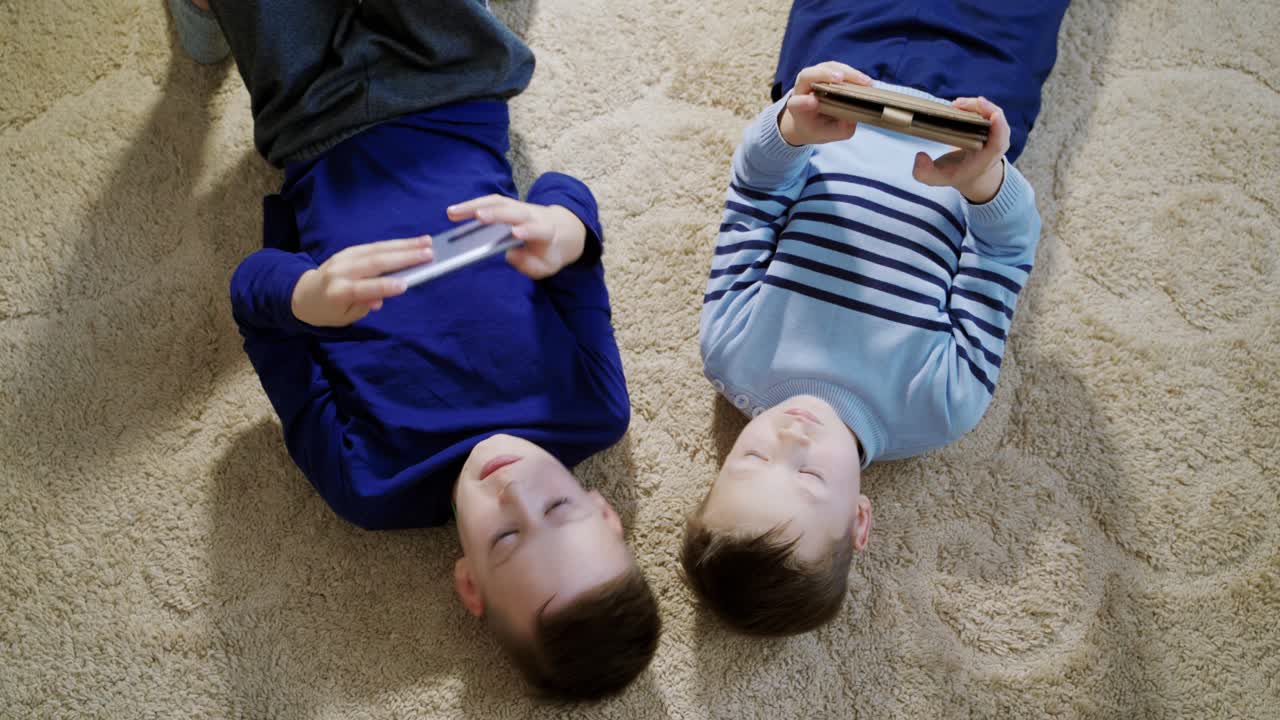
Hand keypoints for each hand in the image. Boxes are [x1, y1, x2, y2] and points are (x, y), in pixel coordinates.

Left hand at [290, 236, 432, 326]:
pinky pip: (373, 245)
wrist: (304, 293)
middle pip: (373, 262)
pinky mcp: (349, 250)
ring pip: (376, 249)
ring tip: (427, 242)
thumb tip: (379, 298)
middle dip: (402, 257)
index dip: (383, 287)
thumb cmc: (328, 311)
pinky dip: (394, 243)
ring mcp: (344, 257)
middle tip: (428, 253)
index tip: (405, 284)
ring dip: (404, 245)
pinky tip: (411, 242)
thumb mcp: (345, 317)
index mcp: (336, 292)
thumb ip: (362, 307)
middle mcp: (339, 271)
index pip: (361, 288)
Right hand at [446, 195, 585, 279]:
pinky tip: (454, 212)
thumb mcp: (545, 266)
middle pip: (515, 211)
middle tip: (478, 217)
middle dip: (497, 213)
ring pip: (498, 202)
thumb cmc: (548, 252)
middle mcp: (532, 215)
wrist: (557, 231)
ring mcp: (519, 207)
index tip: (515, 233)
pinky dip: (471, 204)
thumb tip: (511, 255)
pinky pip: (489, 202)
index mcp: (546, 231)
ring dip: (475, 205)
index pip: (539, 230)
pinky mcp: (506, 204)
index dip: (528, 230)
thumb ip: (530, 265)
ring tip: (452, 213)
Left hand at [778, 61, 872, 145]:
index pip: (796, 103)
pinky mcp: (826, 70)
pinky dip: (852, 72)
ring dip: (845, 72)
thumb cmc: (816, 126)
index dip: (803, 103)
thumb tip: (852, 119)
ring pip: (825, 67)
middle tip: (841, 79)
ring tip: (864, 82)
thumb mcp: (826, 134)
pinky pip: (837, 67)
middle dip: (824, 75)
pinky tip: (865, 81)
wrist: (810, 118)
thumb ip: (838, 130)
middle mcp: (801, 88)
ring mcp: (813, 76)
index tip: (814, 103)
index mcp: (796, 108)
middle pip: (808, 75)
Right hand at [911, 96, 1010, 202]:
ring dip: (975, 105)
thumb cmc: (955, 174)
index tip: (993, 115)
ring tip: (955, 105)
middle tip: (957, 105)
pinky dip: (975, 105)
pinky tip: (959, 105)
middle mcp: (995, 144)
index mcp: (985, 159)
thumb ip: (924, 173)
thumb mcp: (937, 178)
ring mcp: (996, 133)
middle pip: (997, 121)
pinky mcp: (991, 124)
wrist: (972, 173)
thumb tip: (920, 156)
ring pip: (992, 112)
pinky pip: (988, 110)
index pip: (998, 143)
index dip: (998, 128)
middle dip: (982, 109)